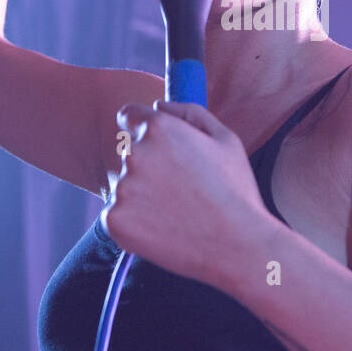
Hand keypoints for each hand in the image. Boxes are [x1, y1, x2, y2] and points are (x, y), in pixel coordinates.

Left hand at [101, 100, 281, 292]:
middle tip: (181, 190)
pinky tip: (164, 230)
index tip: (157, 150)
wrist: (237, 245)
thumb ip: (189, 113)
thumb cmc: (236, 191)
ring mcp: (122, 188)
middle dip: (148, 167)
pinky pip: (117, 216)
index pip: (128, 115)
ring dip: (142, 196)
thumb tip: (157, 105)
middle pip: (129, 154)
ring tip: (177, 213)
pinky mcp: (114, 220)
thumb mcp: (226, 139)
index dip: (142, 130)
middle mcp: (134, 153)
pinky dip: (135, 223)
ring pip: (125, 187)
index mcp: (158, 128)